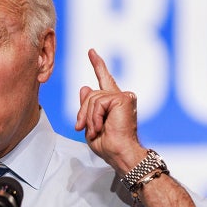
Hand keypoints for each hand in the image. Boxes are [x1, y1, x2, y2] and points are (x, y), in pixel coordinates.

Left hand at [75, 49, 145, 174]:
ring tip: (96, 130)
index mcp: (114, 103)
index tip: (92, 52)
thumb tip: (85, 86)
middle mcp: (121, 97)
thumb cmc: (108, 145)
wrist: (120, 154)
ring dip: (89, 118)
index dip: (98, 65)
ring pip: (92, 98)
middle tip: (82, 128)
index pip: (105, 80)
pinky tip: (101, 126)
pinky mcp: (123, 98)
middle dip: (83, 112)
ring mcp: (123, 96)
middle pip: (90, 94)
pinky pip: (97, 103)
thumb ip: (88, 106)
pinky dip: (95, 117)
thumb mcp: (91, 124)